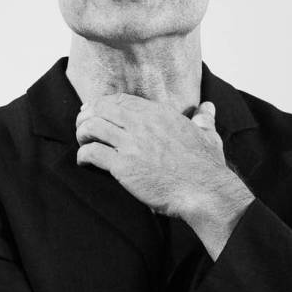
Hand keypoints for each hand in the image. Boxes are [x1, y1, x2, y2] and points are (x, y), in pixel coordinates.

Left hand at [75, 95, 253, 231]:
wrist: (204, 191)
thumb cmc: (207, 167)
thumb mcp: (209, 136)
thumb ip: (204, 119)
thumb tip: (208, 108)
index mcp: (160, 114)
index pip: (121, 100)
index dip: (104, 104)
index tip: (97, 111)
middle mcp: (143, 124)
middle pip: (101, 109)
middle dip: (87, 117)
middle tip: (84, 128)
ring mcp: (132, 144)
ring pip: (92, 127)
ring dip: (82, 134)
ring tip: (84, 143)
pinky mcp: (123, 166)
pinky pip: (92, 153)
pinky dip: (83, 156)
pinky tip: (85, 162)